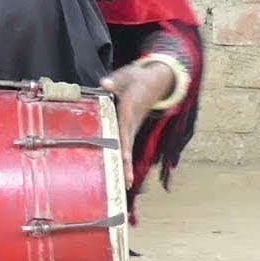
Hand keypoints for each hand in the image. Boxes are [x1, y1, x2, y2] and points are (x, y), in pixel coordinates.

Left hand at [100, 62, 174, 187]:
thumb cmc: (136, 78)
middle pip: (127, 144)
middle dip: (126, 162)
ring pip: (127, 147)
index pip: (124, 128)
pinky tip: (123, 174)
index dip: (123, 142)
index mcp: (128, 109)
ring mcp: (132, 126)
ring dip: (127, 165)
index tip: (123, 156)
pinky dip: (124, 158)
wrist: (154, 81)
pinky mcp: (130, 127)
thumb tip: (105, 84)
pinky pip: (125, 144)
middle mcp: (131, 121)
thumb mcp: (126, 76)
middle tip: (127, 182)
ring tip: (127, 185)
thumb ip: (115, 81)